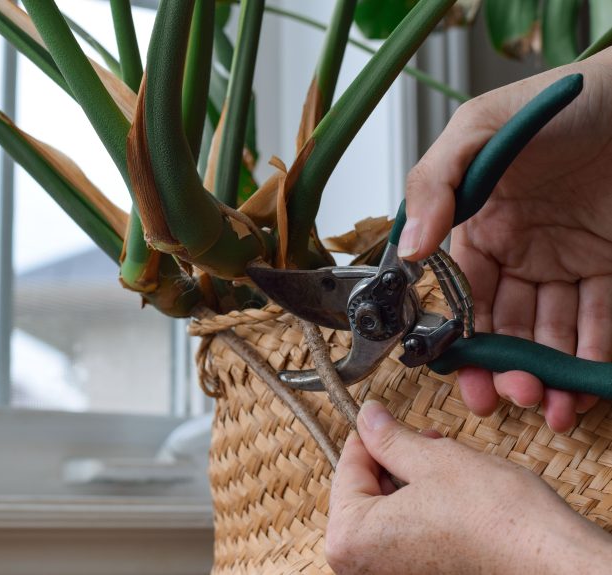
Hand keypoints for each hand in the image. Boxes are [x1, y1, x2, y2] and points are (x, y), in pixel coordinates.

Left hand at [326, 401, 611, 574]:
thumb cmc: (494, 518)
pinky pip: (407, 537)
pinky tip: (451, 495)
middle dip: (393, 462)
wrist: (551, 563)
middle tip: (423, 439)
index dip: (368, 438)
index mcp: (350, 539)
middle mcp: (362, 568)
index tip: (382, 419)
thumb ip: (388, 438)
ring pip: (388, 514)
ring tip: (444, 464)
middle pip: (365, 494)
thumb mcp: (431, 459)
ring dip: (410, 484)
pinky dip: (423, 512)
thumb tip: (367, 417)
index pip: (346, 470)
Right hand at [402, 48, 611, 431]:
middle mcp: (520, 251)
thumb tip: (408, 251)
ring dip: (549, 374)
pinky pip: (602, 320)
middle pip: (507, 324)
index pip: (464, 295)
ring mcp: (569, 261)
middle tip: (513, 397)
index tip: (467, 376)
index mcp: (479, 227)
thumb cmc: (556, 101)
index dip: (464, 339)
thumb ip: (432, 186)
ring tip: (551, 407)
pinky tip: (585, 385)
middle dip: (506, 368)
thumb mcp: (474, 130)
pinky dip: (594, 358)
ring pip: (553, 332)